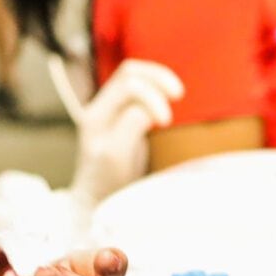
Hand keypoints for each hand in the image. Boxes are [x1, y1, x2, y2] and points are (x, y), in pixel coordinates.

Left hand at [65, 60, 184, 208]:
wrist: (96, 204)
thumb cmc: (105, 183)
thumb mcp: (115, 156)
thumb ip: (129, 125)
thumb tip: (148, 106)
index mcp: (97, 113)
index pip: (128, 85)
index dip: (152, 98)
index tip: (166, 122)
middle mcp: (102, 107)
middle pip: (131, 72)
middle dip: (158, 77)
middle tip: (179, 94)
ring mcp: (113, 112)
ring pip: (137, 78)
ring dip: (158, 81)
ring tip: (177, 94)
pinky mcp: (125, 120)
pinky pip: (142, 93)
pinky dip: (158, 92)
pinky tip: (170, 102)